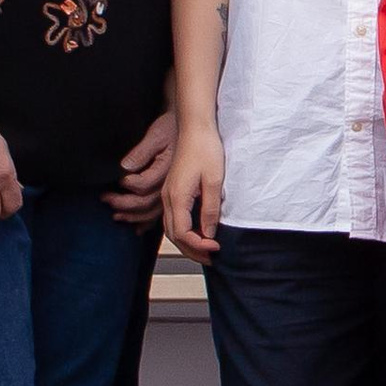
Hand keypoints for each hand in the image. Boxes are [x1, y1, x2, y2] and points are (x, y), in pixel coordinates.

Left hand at [104, 107, 176, 227]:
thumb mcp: (156, 134)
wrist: (188, 128)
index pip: (144, 184)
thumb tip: (125, 167)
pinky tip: (138, 227)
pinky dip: (147, 222)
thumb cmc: (170, 127)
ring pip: (152, 212)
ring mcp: (172, 190)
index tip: (118, 180)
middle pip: (146, 202)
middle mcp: (171, 183)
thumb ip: (141, 152)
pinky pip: (159, 213)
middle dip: (123, 204)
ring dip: (132, 216)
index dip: (128, 184)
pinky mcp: (171, 193)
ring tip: (116, 215)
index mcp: (167, 169)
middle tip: (106, 200)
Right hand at [162, 119, 225, 258]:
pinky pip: (174, 218)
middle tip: (211, 258)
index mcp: (176, 197)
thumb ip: (210, 209)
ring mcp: (169, 194)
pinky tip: (197, 233)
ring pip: (172, 228)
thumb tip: (209, 233)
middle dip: (192, 250)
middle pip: (175, 235)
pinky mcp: (173, 190)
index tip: (217, 248)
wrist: (195, 127)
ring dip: (188, 242)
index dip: (199, 245)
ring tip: (206, 251)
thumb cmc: (205, 149)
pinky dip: (184, 231)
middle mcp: (168, 198)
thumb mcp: (214, 181)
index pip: (183, 233)